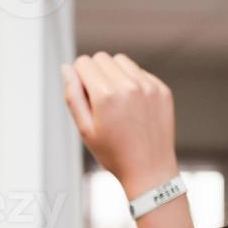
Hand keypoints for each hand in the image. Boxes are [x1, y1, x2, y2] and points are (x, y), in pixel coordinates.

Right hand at [60, 52, 176, 198]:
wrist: (149, 170)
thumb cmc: (114, 154)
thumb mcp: (85, 129)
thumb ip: (72, 96)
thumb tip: (66, 68)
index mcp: (106, 96)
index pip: (84, 63)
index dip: (78, 76)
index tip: (83, 95)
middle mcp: (128, 85)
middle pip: (101, 58)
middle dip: (95, 73)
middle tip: (98, 100)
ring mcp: (148, 86)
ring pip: (121, 60)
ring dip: (113, 73)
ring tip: (115, 101)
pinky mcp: (161, 89)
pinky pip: (140, 72)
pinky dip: (132, 82)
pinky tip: (132, 106)